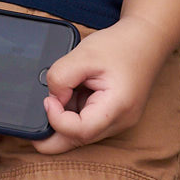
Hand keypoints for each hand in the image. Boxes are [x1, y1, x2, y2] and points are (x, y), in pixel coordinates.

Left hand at [33, 17, 167, 154]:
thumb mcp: (85, 53)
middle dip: (53, 134)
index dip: (56, 120)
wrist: (147, 40)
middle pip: (79, 140)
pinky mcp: (114, 117)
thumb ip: (61, 76)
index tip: (48, 99)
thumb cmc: (121, 45)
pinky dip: (75, 113)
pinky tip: (74, 94)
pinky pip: (88, 123)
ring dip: (65, 120)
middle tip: (32, 126)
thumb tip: (51, 97)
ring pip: (82, 134)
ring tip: (65, 92)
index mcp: (117, 107)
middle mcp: (120, 121)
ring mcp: (119, 122)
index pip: (80, 131)